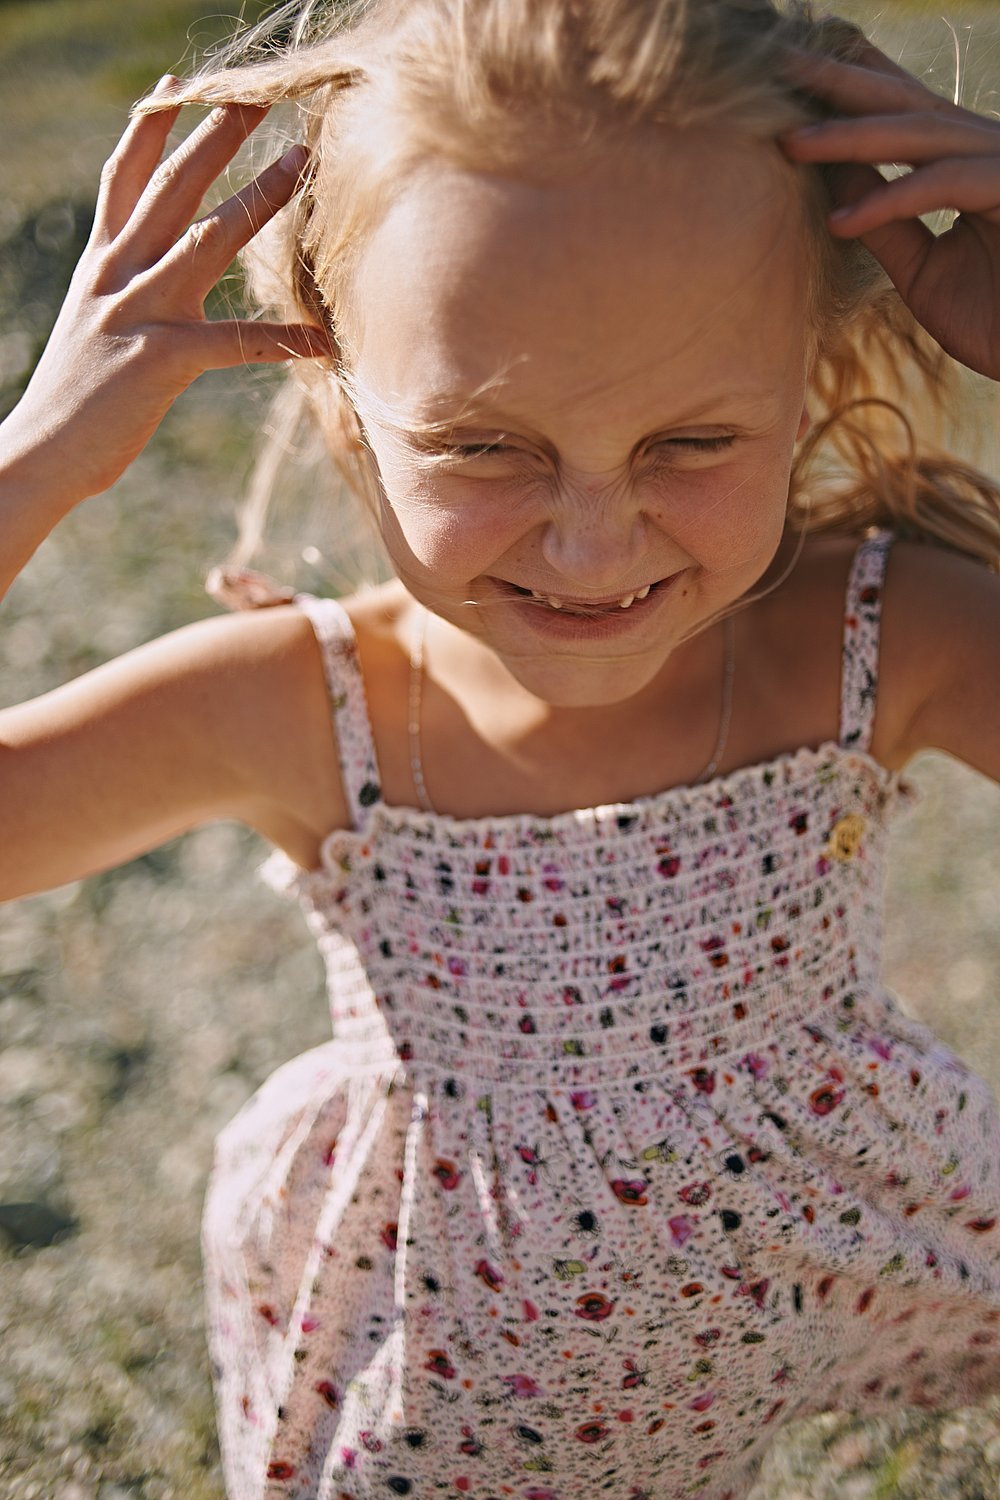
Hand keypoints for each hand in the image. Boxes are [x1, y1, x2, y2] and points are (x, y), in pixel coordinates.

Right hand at [4, 80, 329, 506]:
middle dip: (216, 136)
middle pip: (172, 188)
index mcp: (101, 266)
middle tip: (259, 94)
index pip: (124, 179)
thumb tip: (148, 278)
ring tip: (302, 163)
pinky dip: (281, 341)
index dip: (152, 128)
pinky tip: (320, 341)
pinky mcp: (161, 359)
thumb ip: (122, 293)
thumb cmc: (75, 400)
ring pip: (207, 238)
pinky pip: (234, 343)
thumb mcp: (94, 328)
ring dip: (259, 198)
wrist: (41, 452)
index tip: (179, 84)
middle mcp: (117, 275)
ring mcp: (138, 312)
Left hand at [780, 40, 999, 381]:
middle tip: (781, 61)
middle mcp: (987, 149)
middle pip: (906, 102)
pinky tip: (841, 221)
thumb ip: (884, 223)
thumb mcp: (920, 269)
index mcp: (964, 160)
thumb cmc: (993, 318)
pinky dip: (891, 200)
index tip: (790, 73)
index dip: (851, 84)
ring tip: (790, 143)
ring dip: (852, 137)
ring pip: (921, 134)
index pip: (902, 109)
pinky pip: (945, 185)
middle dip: (843, 81)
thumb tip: (833, 180)